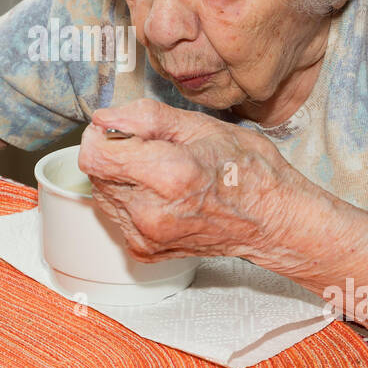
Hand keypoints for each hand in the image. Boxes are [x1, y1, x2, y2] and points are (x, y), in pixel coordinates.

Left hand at [77, 98, 308, 267]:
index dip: (101, 135)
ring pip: (103, 193)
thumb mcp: (202, 126)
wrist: (273, 222)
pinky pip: (117, 215)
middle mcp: (151, 212)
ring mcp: (147, 236)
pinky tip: (163, 195)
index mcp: (168, 175)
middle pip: (96, 173)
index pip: (94, 155)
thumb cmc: (249, 171)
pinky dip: (131, 200)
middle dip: (115, 154)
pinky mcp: (145, 250)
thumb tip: (104, 118)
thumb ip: (145, 117)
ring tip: (162, 173)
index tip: (119, 129)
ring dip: (122, 178)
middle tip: (154, 149)